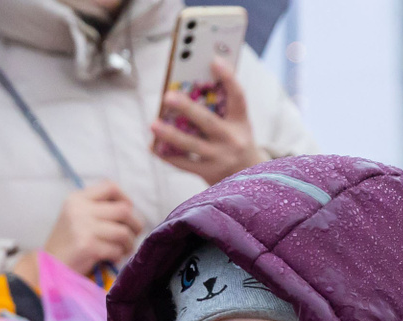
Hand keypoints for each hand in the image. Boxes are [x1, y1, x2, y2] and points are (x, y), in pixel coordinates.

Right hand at [41, 182, 142, 277]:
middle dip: (134, 224)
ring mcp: (84, 227)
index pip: (110, 187)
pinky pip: (116, 249)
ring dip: (128, 243)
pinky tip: (113, 258)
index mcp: (78, 198)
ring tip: (123, 249)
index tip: (128, 211)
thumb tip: (129, 209)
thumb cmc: (68, 242)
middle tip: (132, 234)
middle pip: (123, 210)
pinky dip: (119, 255)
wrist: (50, 264)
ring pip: (123, 232)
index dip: (125, 198)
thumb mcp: (76, 216)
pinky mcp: (88, 246)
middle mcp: (80, 209)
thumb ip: (97, 208)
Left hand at [151, 58, 266, 184]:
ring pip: (192, 145)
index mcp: (241, 122)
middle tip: (168, 96)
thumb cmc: (235, 140)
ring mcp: (220, 158)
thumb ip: (221, 106)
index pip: (238, 97)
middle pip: (209, 122)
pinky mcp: (209, 173)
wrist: (248, 179)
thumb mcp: (237, 123)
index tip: (214, 60)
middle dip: (187, 109)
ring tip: (153, 124)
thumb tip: (192, 82)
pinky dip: (168, 155)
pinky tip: (154, 146)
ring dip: (171, 135)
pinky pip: (184, 164)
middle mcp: (232, 140)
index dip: (228, 78)